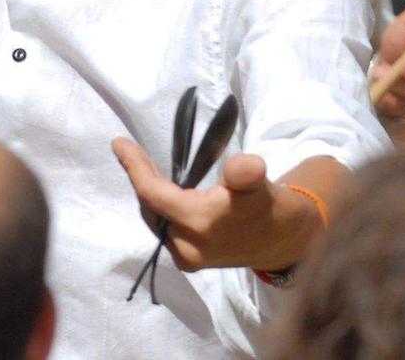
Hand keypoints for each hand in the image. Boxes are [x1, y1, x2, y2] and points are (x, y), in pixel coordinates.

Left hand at [111, 139, 298, 271]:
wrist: (285, 242)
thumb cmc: (269, 207)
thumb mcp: (261, 182)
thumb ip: (246, 173)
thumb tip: (238, 166)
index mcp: (201, 224)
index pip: (152, 194)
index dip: (133, 167)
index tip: (119, 143)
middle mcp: (188, 247)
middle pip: (150, 207)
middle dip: (140, 178)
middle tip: (133, 151)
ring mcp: (188, 258)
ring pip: (155, 218)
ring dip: (149, 194)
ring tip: (145, 167)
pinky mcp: (191, 261)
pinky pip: (164, 228)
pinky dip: (160, 208)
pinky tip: (163, 191)